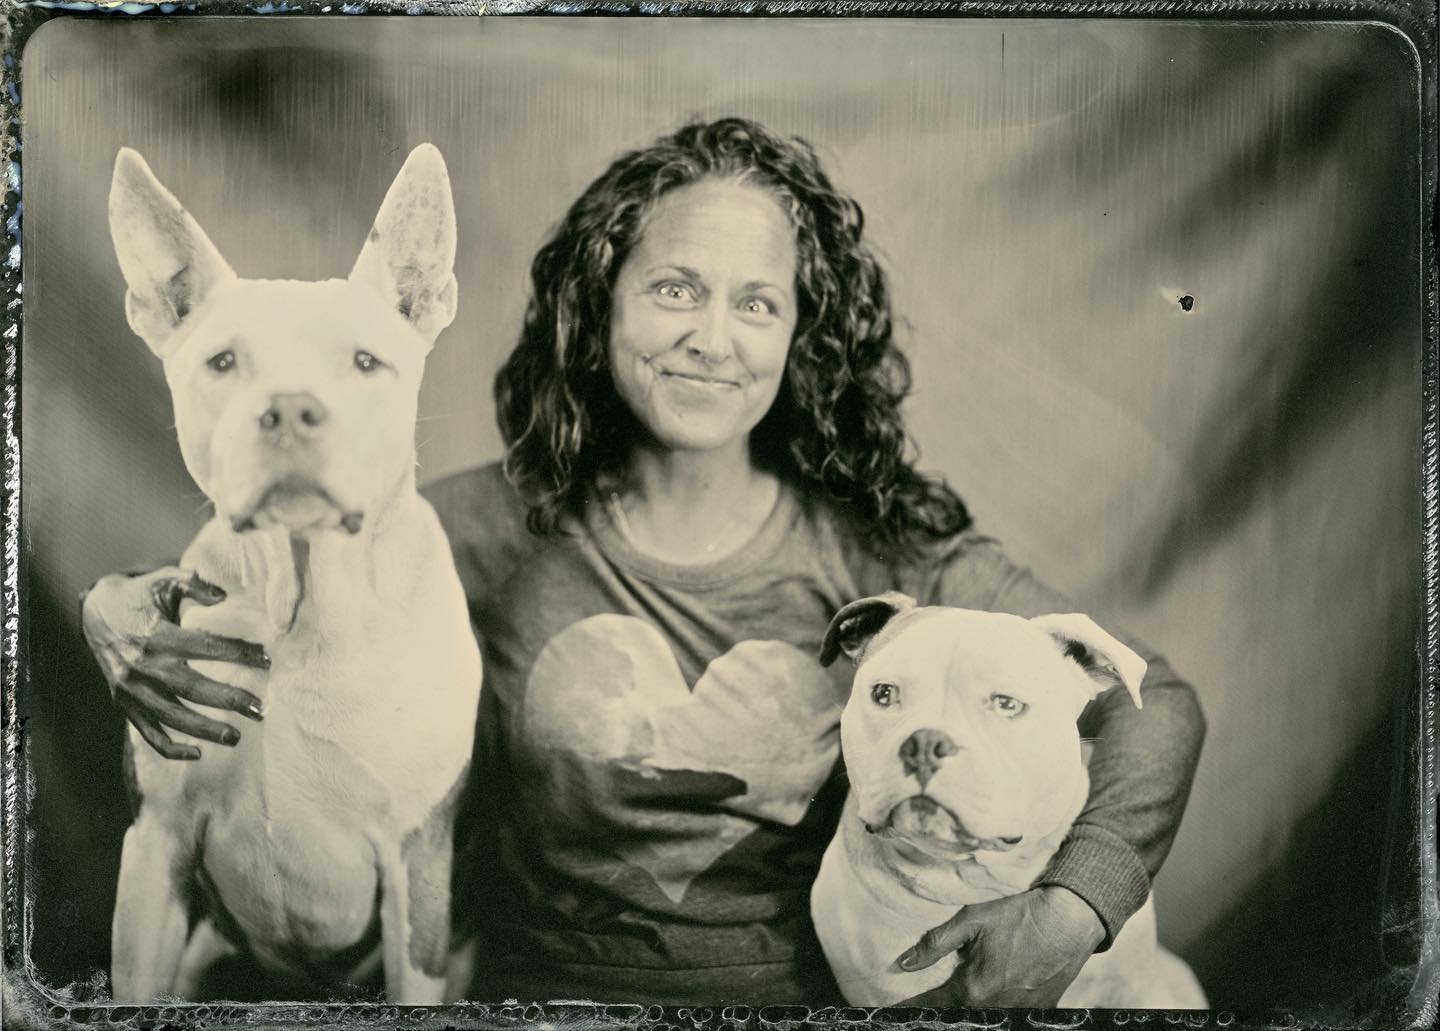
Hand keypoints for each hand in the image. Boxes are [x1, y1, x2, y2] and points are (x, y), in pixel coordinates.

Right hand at [81, 566, 268, 759]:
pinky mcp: (124, 704)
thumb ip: (193, 584)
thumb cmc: (139, 595)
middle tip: (260, 710)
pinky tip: (198, 754)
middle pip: (193, 689)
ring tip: (236, 736)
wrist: (94, 613)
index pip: (206, 648)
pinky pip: (148, 733)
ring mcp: (131, 690)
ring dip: (205, 730)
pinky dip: (170, 748)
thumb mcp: (163, 580)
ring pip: (172, 718)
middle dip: (229, 701)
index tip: (266, 660)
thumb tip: (223, 596)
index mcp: (156, 636)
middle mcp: (143, 667)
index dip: (238, 654)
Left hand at [895, 886, 1104, 1007]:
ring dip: (965, 1008)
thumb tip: (904, 964)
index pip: (930, 1005)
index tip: (889, 1011)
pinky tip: (991, 993)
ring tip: (966, 989)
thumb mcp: (971, 921)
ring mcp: (1016, 1014)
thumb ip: (935, 944)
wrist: (1068, 923)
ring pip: (979, 1018)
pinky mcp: (1036, 1014)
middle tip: (926, 1000)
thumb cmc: (1019, 917)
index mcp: (972, 988)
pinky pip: (1005, 1016)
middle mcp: (992, 1008)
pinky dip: (992, 1008)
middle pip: (954, 1016)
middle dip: (939, 1008)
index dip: (908, 1008)